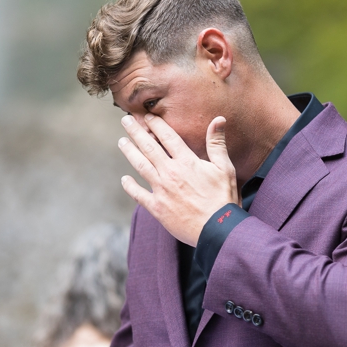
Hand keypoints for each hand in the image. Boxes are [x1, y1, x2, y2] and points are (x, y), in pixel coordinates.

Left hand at [118, 113, 239, 245]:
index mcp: (186, 162)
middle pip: (148, 147)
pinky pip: (138, 194)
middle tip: (126, 121)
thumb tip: (218, 119)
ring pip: (140, 166)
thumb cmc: (223, 200)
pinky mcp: (157, 208)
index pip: (167, 137)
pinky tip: (124, 179)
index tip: (148, 116)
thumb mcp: (225, 169)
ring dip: (129, 152)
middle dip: (136, 132)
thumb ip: (217, 144)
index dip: (156, 124)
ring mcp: (161, 190)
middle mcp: (170, 172)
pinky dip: (130, 186)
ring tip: (122, 142)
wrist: (217, 230)